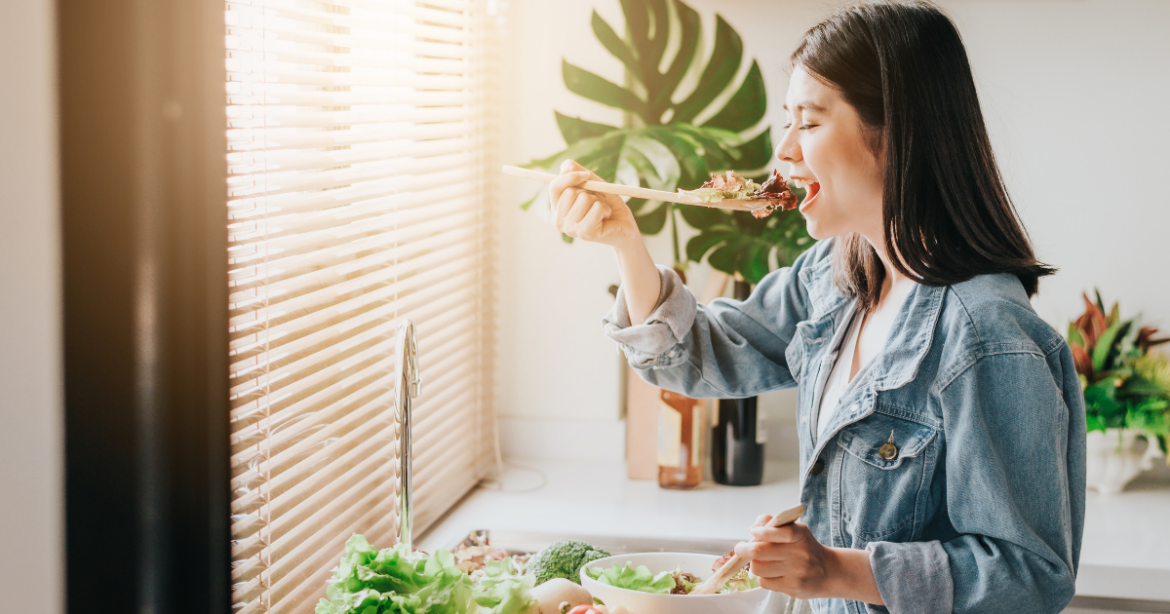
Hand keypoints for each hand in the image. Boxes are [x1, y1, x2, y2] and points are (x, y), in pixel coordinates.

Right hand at [549, 160, 639, 248]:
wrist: (624, 226)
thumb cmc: (607, 205)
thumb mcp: (593, 184)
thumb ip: (578, 173)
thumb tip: (566, 165)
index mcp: (558, 208)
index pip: (555, 187)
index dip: (570, 176)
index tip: (586, 174)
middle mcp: (560, 221)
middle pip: (570, 192)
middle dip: (589, 192)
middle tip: (596, 202)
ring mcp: (571, 229)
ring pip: (584, 199)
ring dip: (599, 201)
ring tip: (602, 211)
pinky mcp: (584, 233)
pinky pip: (596, 208)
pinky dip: (606, 209)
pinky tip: (606, 218)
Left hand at [733, 515, 882, 603]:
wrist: (828, 572)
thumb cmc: (805, 548)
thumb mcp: (796, 529)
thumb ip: (774, 523)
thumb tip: (753, 528)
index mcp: (800, 535)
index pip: (779, 531)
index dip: (762, 531)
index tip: (752, 531)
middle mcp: (799, 553)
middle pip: (759, 552)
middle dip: (744, 549)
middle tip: (742, 548)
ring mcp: (796, 572)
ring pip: (758, 568)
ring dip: (754, 564)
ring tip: (760, 561)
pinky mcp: (793, 588)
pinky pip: (764, 582)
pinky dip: (763, 577)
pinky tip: (771, 573)